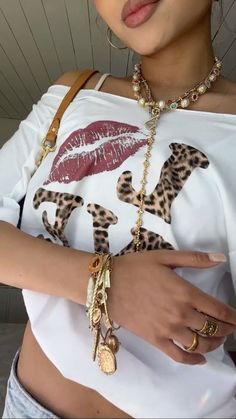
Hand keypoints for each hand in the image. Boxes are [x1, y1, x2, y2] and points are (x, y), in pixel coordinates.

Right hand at [109, 250, 235, 364]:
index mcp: (185, 292)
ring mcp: (168, 329)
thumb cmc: (136, 267)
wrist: (106, 284)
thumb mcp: (165, 257)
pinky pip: (179, 355)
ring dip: (214, 344)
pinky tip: (200, 359)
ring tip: (218, 340)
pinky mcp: (155, 340)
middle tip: (229, 329)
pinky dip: (193, 360)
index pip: (218, 310)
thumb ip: (194, 258)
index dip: (232, 317)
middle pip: (212, 328)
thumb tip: (220, 258)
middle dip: (226, 330)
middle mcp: (180, 313)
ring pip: (200, 344)